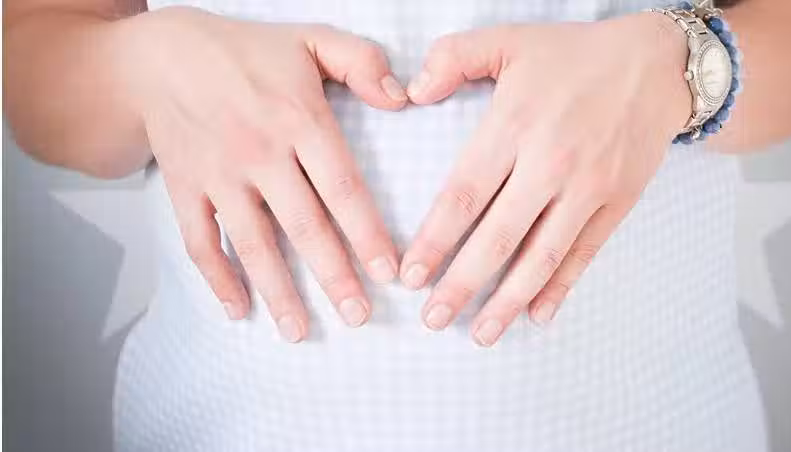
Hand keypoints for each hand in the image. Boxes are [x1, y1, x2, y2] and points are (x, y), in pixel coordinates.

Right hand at [113, 7, 407, 341]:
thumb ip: (362, 62)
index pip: (343, 188)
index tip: (390, 273)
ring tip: (300, 331)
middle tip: (358, 316)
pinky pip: (200, 241)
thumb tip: (403, 96)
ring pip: (253, 244)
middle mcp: (261, 153)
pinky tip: (237, 309)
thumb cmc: (246, 51)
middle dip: (334, 277)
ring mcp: (219, 175)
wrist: (162, 54)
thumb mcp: (311, 38)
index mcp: (299, 120)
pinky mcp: (185, 188)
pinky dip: (217, 278)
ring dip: (278, 292)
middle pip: (304, 227)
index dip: (368, 234)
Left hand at [402, 13, 690, 345]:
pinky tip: (537, 314)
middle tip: (433, 318)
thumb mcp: (510, 39)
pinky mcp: (616, 202)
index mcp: (514, 125)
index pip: (463, 195)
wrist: (658, 64)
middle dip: (461, 284)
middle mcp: (550, 163)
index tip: (411, 275)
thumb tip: (410, 92)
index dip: (434, 240)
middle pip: (497, 238)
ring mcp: (587, 187)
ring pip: (541, 257)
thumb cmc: (576, 55)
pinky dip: (561, 287)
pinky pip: (584, 253)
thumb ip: (454, 57)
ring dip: (508, 301)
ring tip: (480, 334)